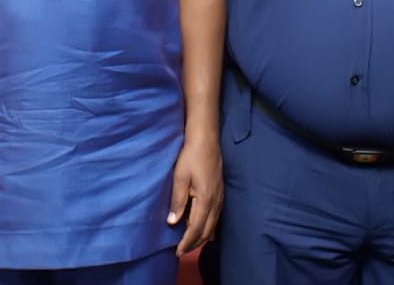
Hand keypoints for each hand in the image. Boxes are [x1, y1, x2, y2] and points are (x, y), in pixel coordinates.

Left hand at [168, 134, 221, 256]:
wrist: (206, 140)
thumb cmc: (190, 156)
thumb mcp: (180, 177)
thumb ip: (178, 201)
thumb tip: (173, 222)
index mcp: (205, 200)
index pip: (196, 228)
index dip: (187, 242)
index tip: (177, 252)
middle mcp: (215, 202)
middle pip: (206, 231)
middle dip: (194, 243)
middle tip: (181, 251)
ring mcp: (220, 198)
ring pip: (213, 225)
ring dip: (201, 236)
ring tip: (190, 243)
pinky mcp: (220, 193)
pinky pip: (216, 217)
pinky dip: (208, 227)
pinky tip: (203, 228)